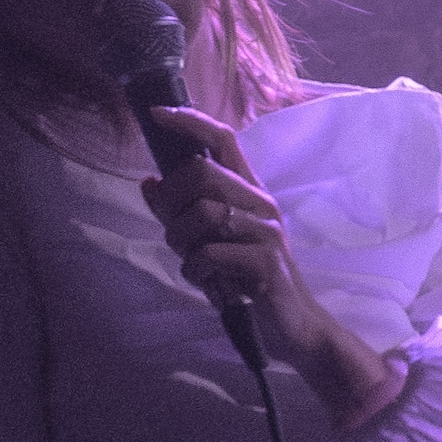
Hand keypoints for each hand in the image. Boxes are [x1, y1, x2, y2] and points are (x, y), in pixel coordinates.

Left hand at [138, 108, 405, 426]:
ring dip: (181, 243)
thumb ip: (182, 214)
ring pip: (201, 213)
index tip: (155, 113)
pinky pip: (210, 254)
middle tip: (178, 235)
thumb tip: (149, 182)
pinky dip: (196, 271)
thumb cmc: (248, 281)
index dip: (189, 121)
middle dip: (171, 204)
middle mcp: (261, 203)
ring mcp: (267, 231)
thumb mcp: (212, 242)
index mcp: (249, 192)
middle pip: (200, 171)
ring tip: (194, 263)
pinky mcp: (266, 262)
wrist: (293, 327)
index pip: (223, 139)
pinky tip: (209, 284)